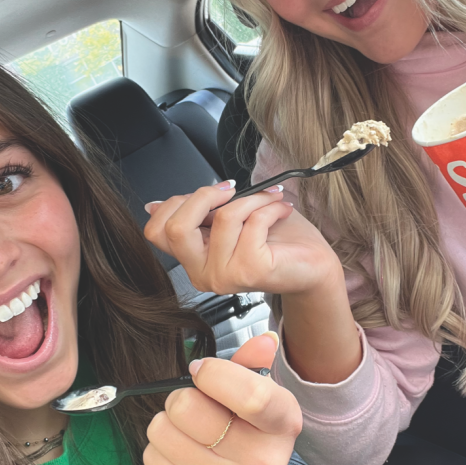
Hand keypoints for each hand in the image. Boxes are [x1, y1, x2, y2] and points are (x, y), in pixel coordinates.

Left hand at [142, 333, 301, 464]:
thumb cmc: (249, 436)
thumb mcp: (261, 398)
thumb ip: (254, 365)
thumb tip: (262, 340)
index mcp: (283, 425)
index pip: (251, 396)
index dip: (214, 374)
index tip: (202, 372)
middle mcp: (261, 462)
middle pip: (188, 407)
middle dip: (182, 397)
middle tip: (195, 408)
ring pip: (162, 429)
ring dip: (168, 424)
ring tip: (189, 434)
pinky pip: (151, 456)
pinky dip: (159, 449)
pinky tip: (182, 457)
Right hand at [143, 181, 341, 296]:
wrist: (312, 263)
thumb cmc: (276, 240)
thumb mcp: (225, 220)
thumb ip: (195, 214)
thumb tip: (154, 205)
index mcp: (193, 261)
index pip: (157, 232)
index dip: (176, 201)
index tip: (210, 191)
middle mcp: (203, 274)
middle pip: (177, 227)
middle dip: (205, 195)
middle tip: (233, 188)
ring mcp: (224, 276)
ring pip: (222, 217)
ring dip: (251, 198)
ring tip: (270, 199)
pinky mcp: (249, 270)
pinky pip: (251, 222)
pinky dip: (270, 206)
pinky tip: (281, 210)